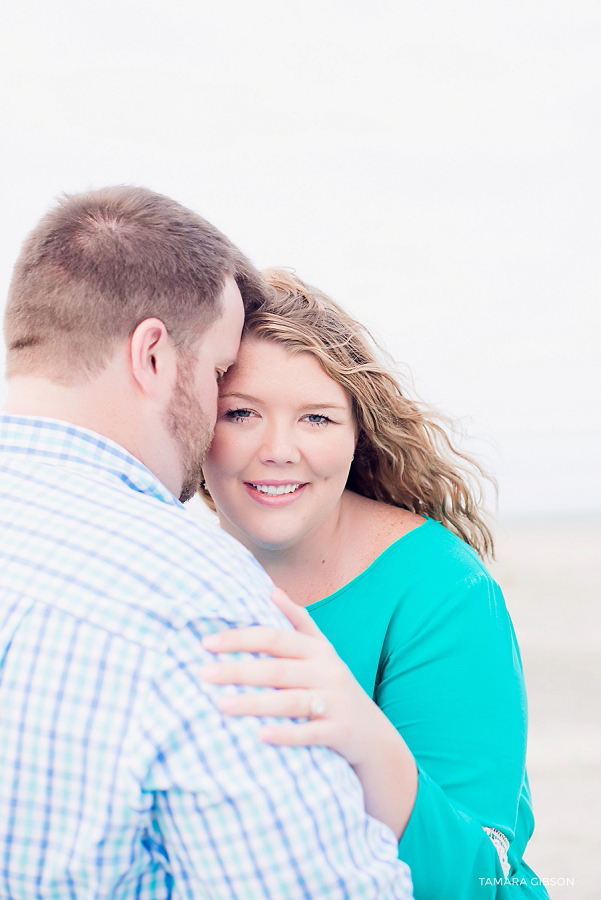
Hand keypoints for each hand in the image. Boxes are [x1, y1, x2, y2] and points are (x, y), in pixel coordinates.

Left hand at [200, 587, 378, 766]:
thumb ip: (299, 621)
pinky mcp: (340, 731)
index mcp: (318, 650)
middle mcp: (327, 671)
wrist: (373, 733)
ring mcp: (335, 701)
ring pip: (291, 700)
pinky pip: (311, 733)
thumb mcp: (322, 651)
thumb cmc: (334, 687)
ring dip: (255, 703)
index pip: (274, 637)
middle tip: (202, 673)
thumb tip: (272, 590)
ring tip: (221, 705)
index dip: (240, 638)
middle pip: (277, 668)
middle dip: (238, 669)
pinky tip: (261, 736)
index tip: (207, 642)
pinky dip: (287, 734)